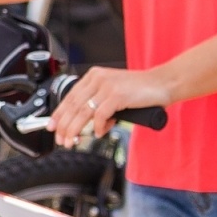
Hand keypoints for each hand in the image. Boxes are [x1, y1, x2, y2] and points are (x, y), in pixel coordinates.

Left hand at [48, 66, 173, 147]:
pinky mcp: (117, 95)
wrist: (164, 84)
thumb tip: (90, 126)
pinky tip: (100, 132)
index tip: (52, 126)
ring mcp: (107, 86)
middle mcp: (98, 79)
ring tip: (72, 140)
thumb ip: (100, 105)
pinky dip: (98, 126)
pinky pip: (100, 115)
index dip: (59, 114)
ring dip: (75, 129)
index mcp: (94, 76)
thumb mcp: (114, 93)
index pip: (70, 97)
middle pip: (73, 106)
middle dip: (64, 125)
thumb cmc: (141, 91)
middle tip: (61, 139)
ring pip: (82, 112)